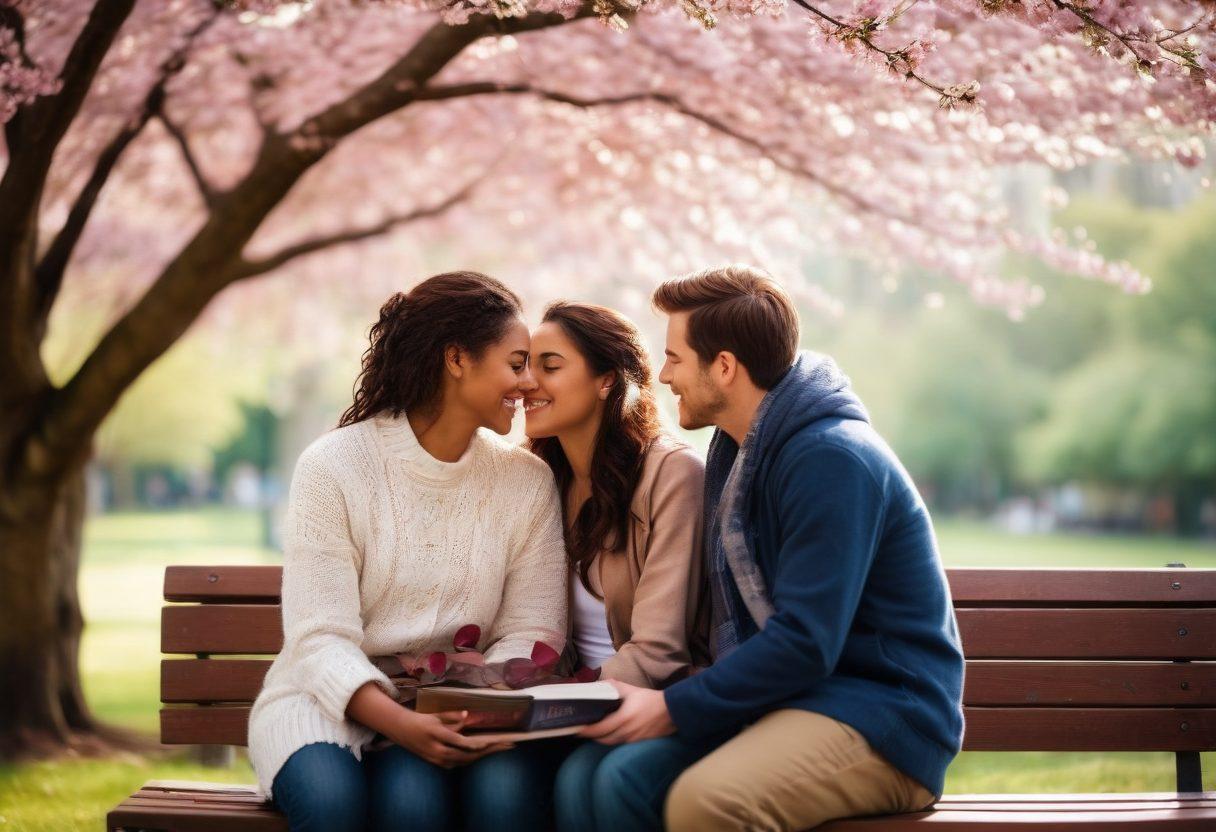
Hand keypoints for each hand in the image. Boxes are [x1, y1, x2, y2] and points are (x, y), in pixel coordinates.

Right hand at [392, 708, 513, 767]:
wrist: (401, 731)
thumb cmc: (420, 720)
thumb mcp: (434, 716)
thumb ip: (450, 716)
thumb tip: (466, 714)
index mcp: (437, 736)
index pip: (460, 742)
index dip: (476, 744)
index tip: (490, 741)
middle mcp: (439, 751)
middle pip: (468, 754)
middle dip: (489, 750)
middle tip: (506, 745)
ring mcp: (439, 760)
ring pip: (466, 760)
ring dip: (484, 755)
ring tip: (500, 748)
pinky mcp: (439, 763)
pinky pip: (460, 762)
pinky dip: (473, 758)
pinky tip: (484, 752)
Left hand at [579, 680, 674, 744]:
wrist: (672, 711)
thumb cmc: (651, 699)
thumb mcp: (632, 690)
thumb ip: (614, 686)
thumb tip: (599, 684)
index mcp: (624, 718)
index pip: (600, 729)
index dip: (587, 730)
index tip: (578, 728)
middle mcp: (627, 731)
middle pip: (603, 739)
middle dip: (591, 736)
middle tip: (582, 730)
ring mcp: (633, 739)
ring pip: (611, 743)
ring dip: (601, 739)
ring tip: (592, 733)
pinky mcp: (637, 742)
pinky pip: (620, 743)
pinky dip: (612, 739)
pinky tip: (608, 734)